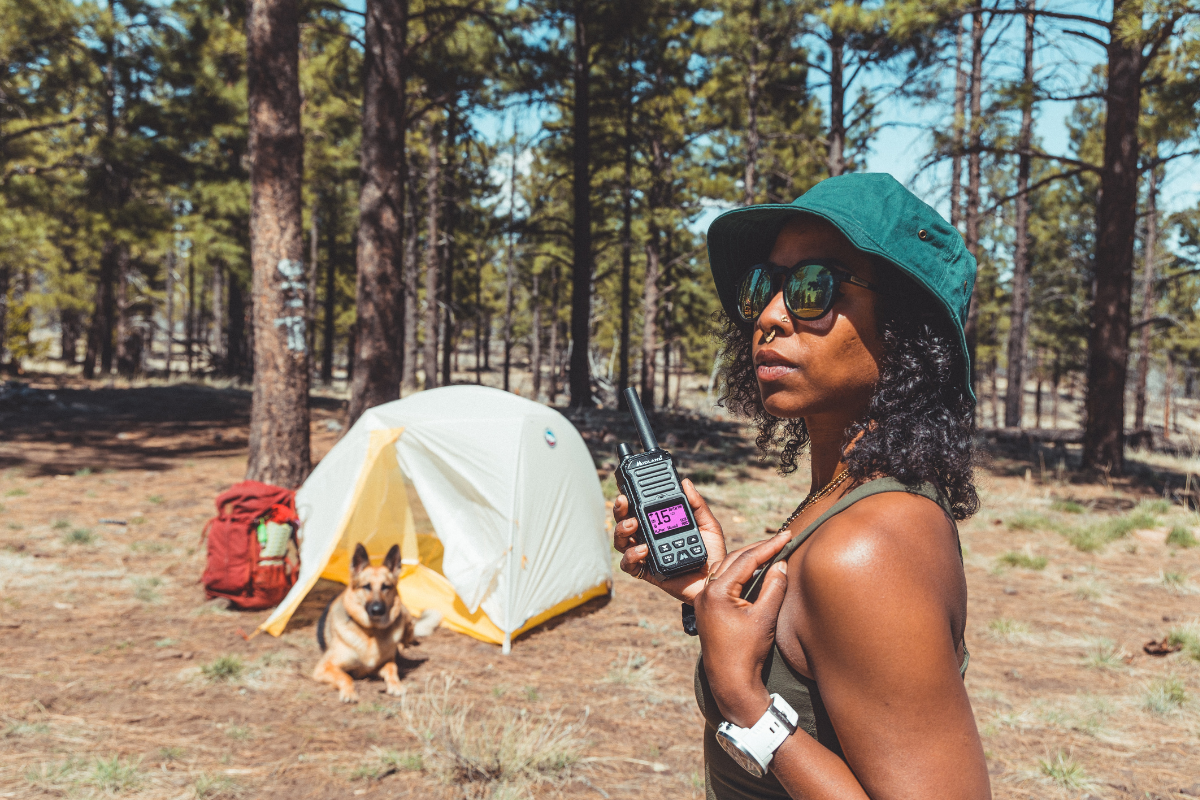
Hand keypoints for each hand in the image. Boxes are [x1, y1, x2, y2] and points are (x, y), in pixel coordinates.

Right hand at [613, 478, 726, 603]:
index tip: (627, 488)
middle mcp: (649, 539)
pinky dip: (631, 556)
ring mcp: (645, 556)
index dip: (628, 499)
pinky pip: (628, 565)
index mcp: (659, 526)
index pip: (638, 509)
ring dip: (622, 530)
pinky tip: (644, 550)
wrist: (715, 579)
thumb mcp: (708, 525)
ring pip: (621, 542)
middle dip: (619, 510)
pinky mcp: (646, 572)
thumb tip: (686, 483)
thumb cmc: (712, 553)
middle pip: (624, 522)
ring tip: (633, 525)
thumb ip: (697, 505)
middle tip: (624, 501)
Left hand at [695, 533, 790, 727]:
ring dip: (747, 560)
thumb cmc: (747, 652)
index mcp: (716, 591)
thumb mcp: (764, 616)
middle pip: (734, 560)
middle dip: (758, 549)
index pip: (746, 560)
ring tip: (770, 551)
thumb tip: (781, 563)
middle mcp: (705, 592)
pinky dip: (739, 573)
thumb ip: (774, 586)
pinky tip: (754, 570)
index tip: (787, 535)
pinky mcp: (707, 609)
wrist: (730, 681)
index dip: (768, 546)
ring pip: (726, 569)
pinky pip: (723, 581)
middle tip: (781, 539)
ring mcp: (703, 600)